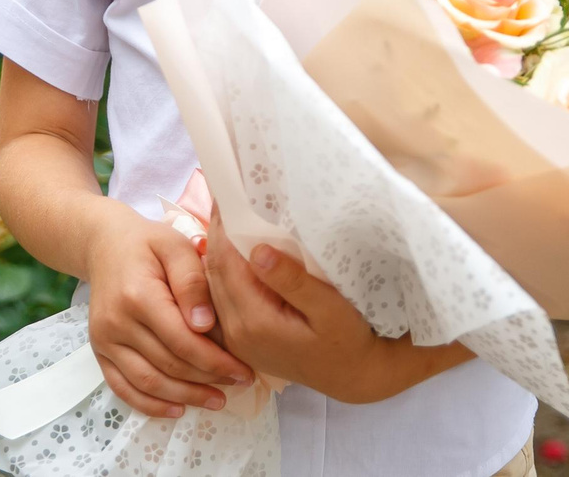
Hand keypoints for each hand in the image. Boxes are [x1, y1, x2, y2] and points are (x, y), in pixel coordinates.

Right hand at [82, 205, 254, 418]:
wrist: (105, 245)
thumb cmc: (149, 243)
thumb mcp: (176, 247)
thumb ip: (192, 282)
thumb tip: (205, 325)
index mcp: (138, 295)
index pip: (182, 340)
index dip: (215, 361)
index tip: (244, 369)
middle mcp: (116, 322)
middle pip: (168, 364)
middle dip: (207, 380)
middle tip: (240, 383)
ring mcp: (104, 340)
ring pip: (147, 382)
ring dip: (185, 397)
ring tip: (216, 400)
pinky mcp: (99, 351)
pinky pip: (122, 388)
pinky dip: (150, 405)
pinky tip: (178, 409)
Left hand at [202, 213, 469, 404]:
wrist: (354, 377)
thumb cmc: (349, 341)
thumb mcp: (330, 310)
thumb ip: (293, 281)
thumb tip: (256, 249)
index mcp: (255, 321)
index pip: (226, 263)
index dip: (222, 226)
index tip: (226, 191)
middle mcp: (236, 331)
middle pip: (214, 270)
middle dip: (216, 230)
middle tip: (224, 192)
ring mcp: (236, 338)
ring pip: (213, 282)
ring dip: (218, 247)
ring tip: (227, 212)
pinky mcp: (242, 339)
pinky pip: (222, 295)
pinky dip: (224, 268)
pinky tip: (235, 248)